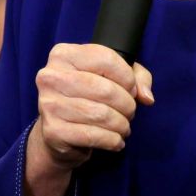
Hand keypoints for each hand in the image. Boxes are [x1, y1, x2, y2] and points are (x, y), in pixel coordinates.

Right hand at [24, 43, 153, 195]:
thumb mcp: (114, 75)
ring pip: (101, 114)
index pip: (106, 59)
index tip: (132, 89)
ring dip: (121, 124)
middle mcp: (51, 77)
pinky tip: (116, 140)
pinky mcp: (53, 131)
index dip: (127, 77)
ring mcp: (49, 104)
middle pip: (105, 89)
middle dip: (127, 104)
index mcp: (63, 54)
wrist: (58, 132)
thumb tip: (147, 97)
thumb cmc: (88, 96)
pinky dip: (112, 140)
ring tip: (124, 126)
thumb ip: (137, 77)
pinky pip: (93, 135)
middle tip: (130, 111)